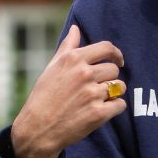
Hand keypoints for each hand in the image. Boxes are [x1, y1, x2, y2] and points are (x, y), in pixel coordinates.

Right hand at [8, 24, 125, 157]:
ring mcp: (92, 93)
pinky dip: (114, 108)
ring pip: (119, 87)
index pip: (106, 48)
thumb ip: (67, 47)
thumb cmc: (43, 97)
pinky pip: (120, 105)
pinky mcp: (99, 113)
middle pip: (114, 69)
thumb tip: (76, 28)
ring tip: (98, 99)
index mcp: (73, 59)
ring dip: (113, 93)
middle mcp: (84, 73)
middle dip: (109, 78)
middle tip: (97, 88)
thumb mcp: (51, 68)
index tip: (118, 61)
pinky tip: (101, 111)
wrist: (37, 129)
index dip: (116, 54)